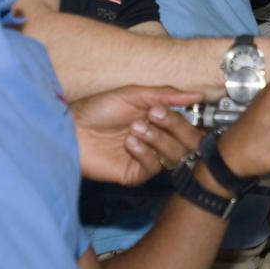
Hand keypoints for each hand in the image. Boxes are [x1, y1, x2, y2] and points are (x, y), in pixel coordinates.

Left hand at [71, 85, 203, 185]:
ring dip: (158, 139)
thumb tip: (197, 95)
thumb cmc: (98, 108)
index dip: (182, 119)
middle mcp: (158, 139)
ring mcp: (147, 158)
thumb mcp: (134, 94)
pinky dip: (144, 152)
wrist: (72, 128)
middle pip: (188, 143)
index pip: (189, 125)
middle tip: (153, 116)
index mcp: (161, 120)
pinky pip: (154, 167)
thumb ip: (166, 95)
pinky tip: (129, 142)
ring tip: (136, 128)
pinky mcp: (135, 174)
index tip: (163, 109)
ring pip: (174, 155)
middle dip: (174, 128)